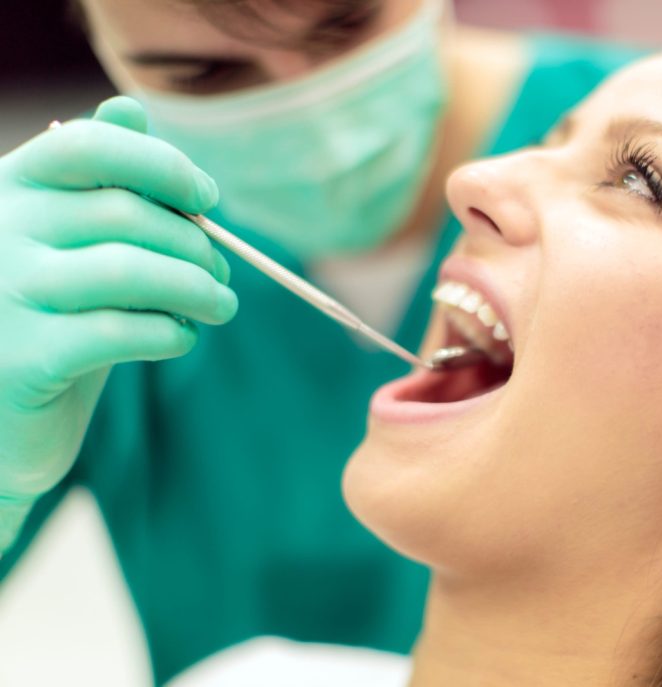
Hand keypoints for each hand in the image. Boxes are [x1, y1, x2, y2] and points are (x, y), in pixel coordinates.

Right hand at [0, 96, 236, 524]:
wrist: (7, 416)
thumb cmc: (55, 314)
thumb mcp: (73, 242)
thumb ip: (103, 180)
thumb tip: (131, 107)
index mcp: (13, 186)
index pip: (89, 146)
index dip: (163, 166)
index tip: (208, 200)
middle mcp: (0, 230)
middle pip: (128, 215)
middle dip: (196, 245)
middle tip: (223, 275)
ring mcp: (5, 294)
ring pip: (130, 272)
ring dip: (197, 289)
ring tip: (220, 306)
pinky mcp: (23, 358)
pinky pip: (121, 332)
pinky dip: (170, 334)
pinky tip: (182, 339)